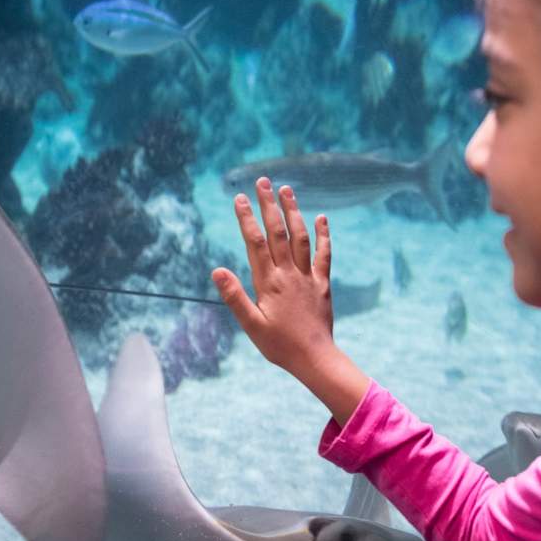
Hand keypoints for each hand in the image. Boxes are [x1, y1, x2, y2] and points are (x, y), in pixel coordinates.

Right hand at [211, 177, 335, 372]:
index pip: (256, 243)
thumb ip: (235, 297)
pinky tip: (321, 218)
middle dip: (269, 205)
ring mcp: (307, 277)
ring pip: (300, 237)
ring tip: (287, 189)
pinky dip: (323, 235)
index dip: (247, 219)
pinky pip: (323, 255)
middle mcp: (288, 274)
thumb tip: (217, 271)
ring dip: (293, 212)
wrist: (315, 358)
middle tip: (263, 181)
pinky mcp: (322, 284)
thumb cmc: (279, 346)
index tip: (239, 197)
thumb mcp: (251, 325)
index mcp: (269, 283)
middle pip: (278, 232)